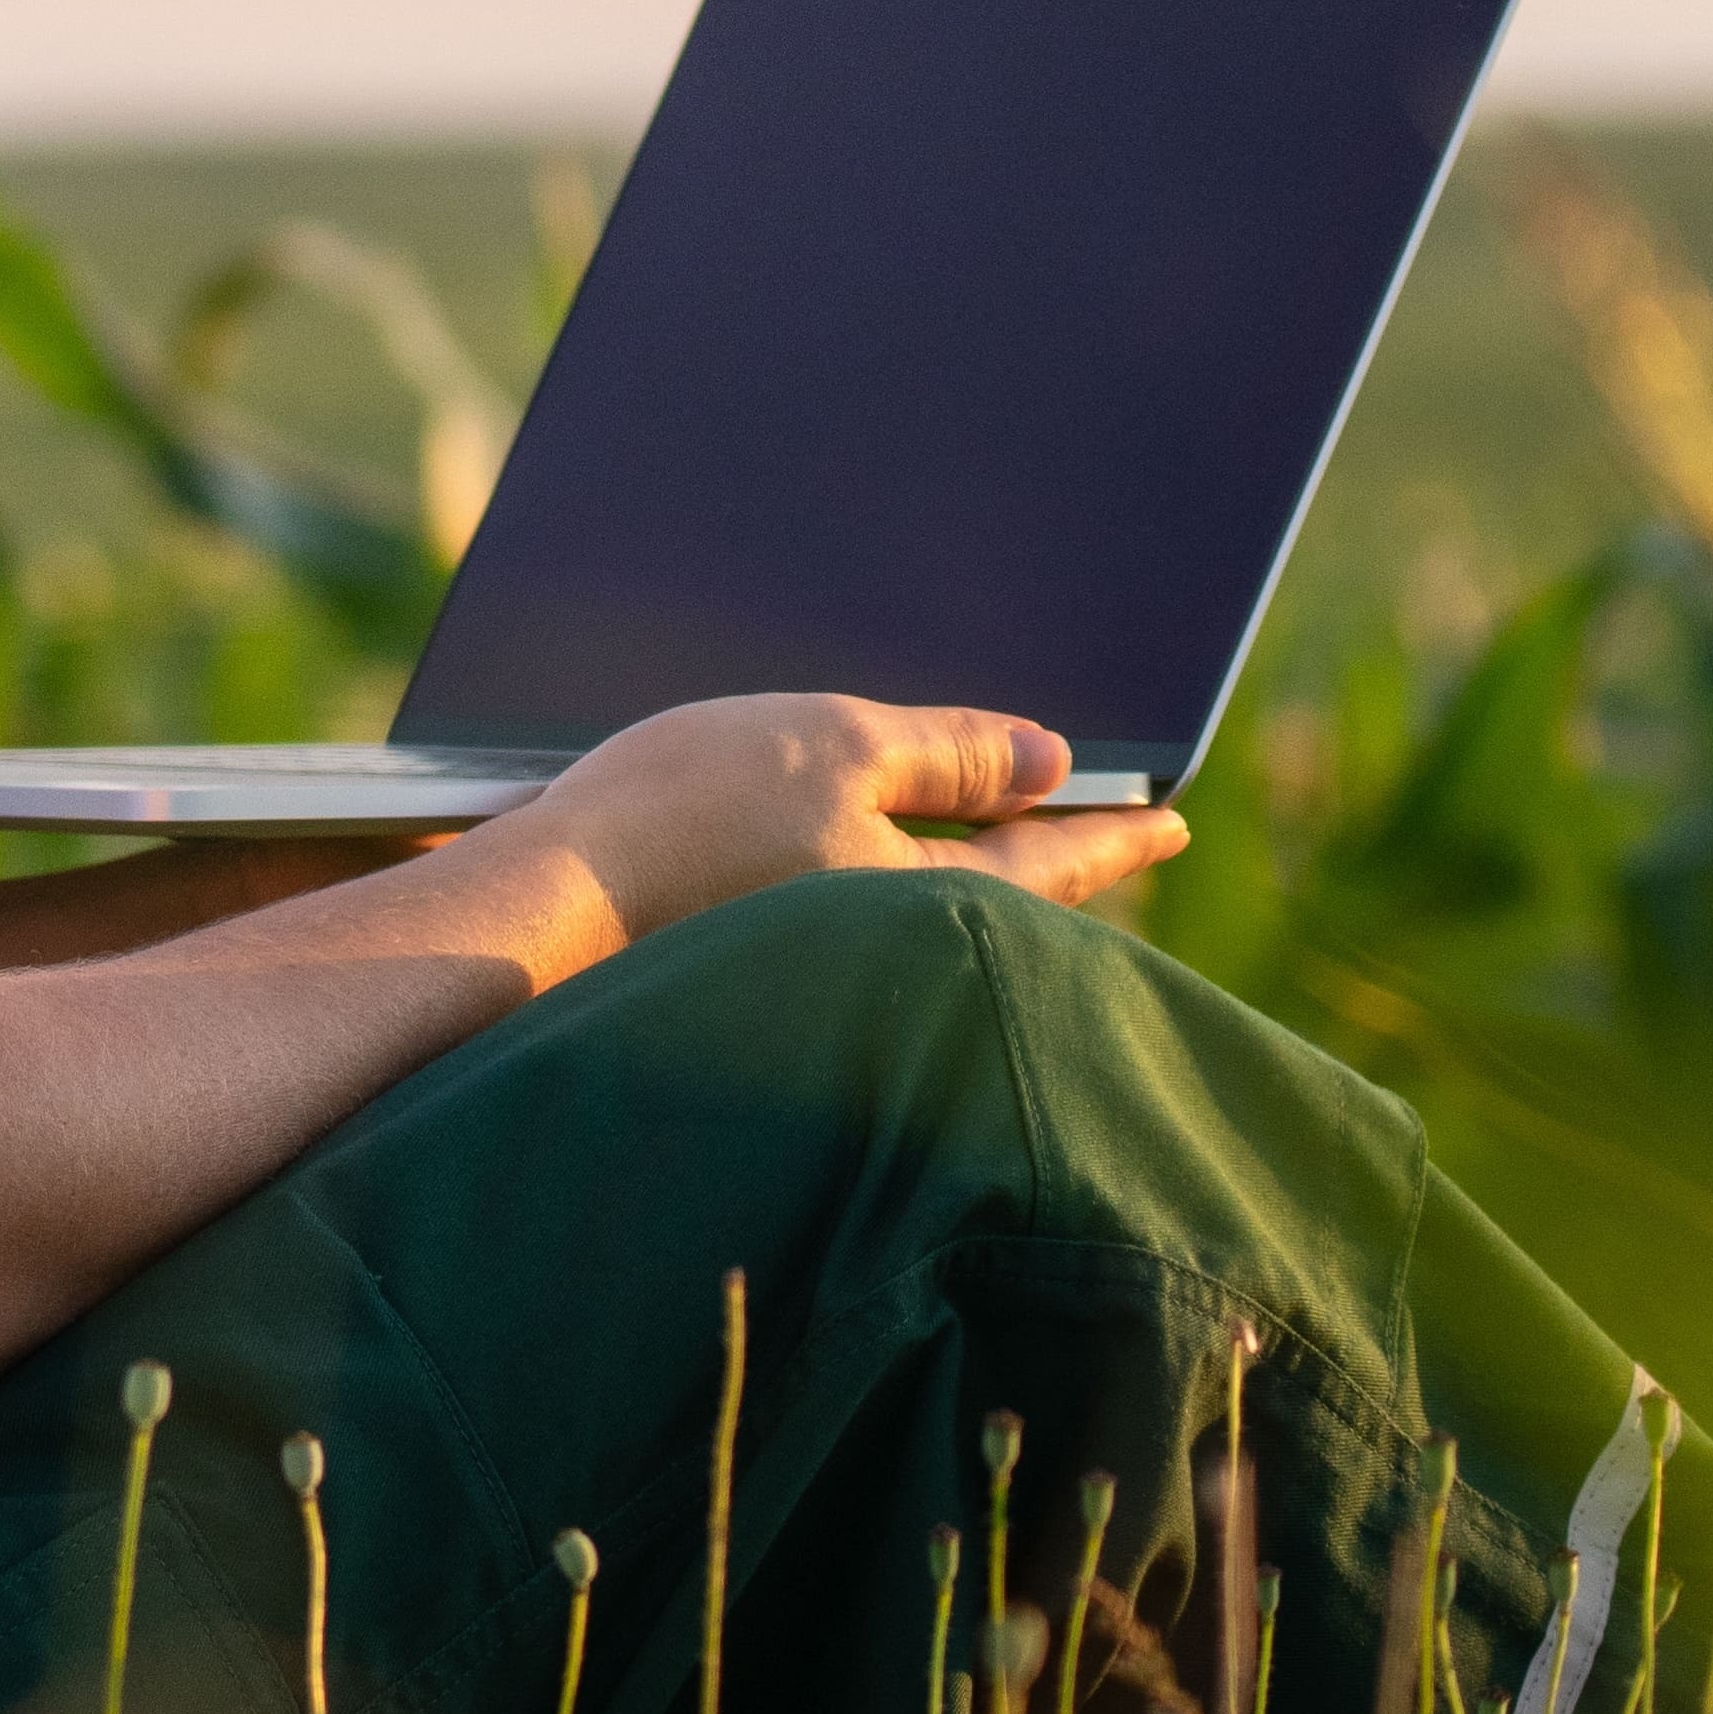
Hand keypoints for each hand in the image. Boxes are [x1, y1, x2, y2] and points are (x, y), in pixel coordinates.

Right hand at [481, 694, 1188, 950]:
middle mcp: (883, 950)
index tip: (1171, 821)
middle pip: (993, 901)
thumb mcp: (836, 748)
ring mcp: (818, 965)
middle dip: (1044, 863)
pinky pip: (850, 917)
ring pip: (920, 912)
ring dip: (962, 870)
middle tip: (1102, 835)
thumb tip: (1057, 763)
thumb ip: (953, 754)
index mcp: (924, 899)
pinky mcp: (751, 963)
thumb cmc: (688, 816)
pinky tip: (858, 860)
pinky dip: (879, 883)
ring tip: (995, 838)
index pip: (1049, 862)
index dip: (1113, 831)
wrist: (540, 908)